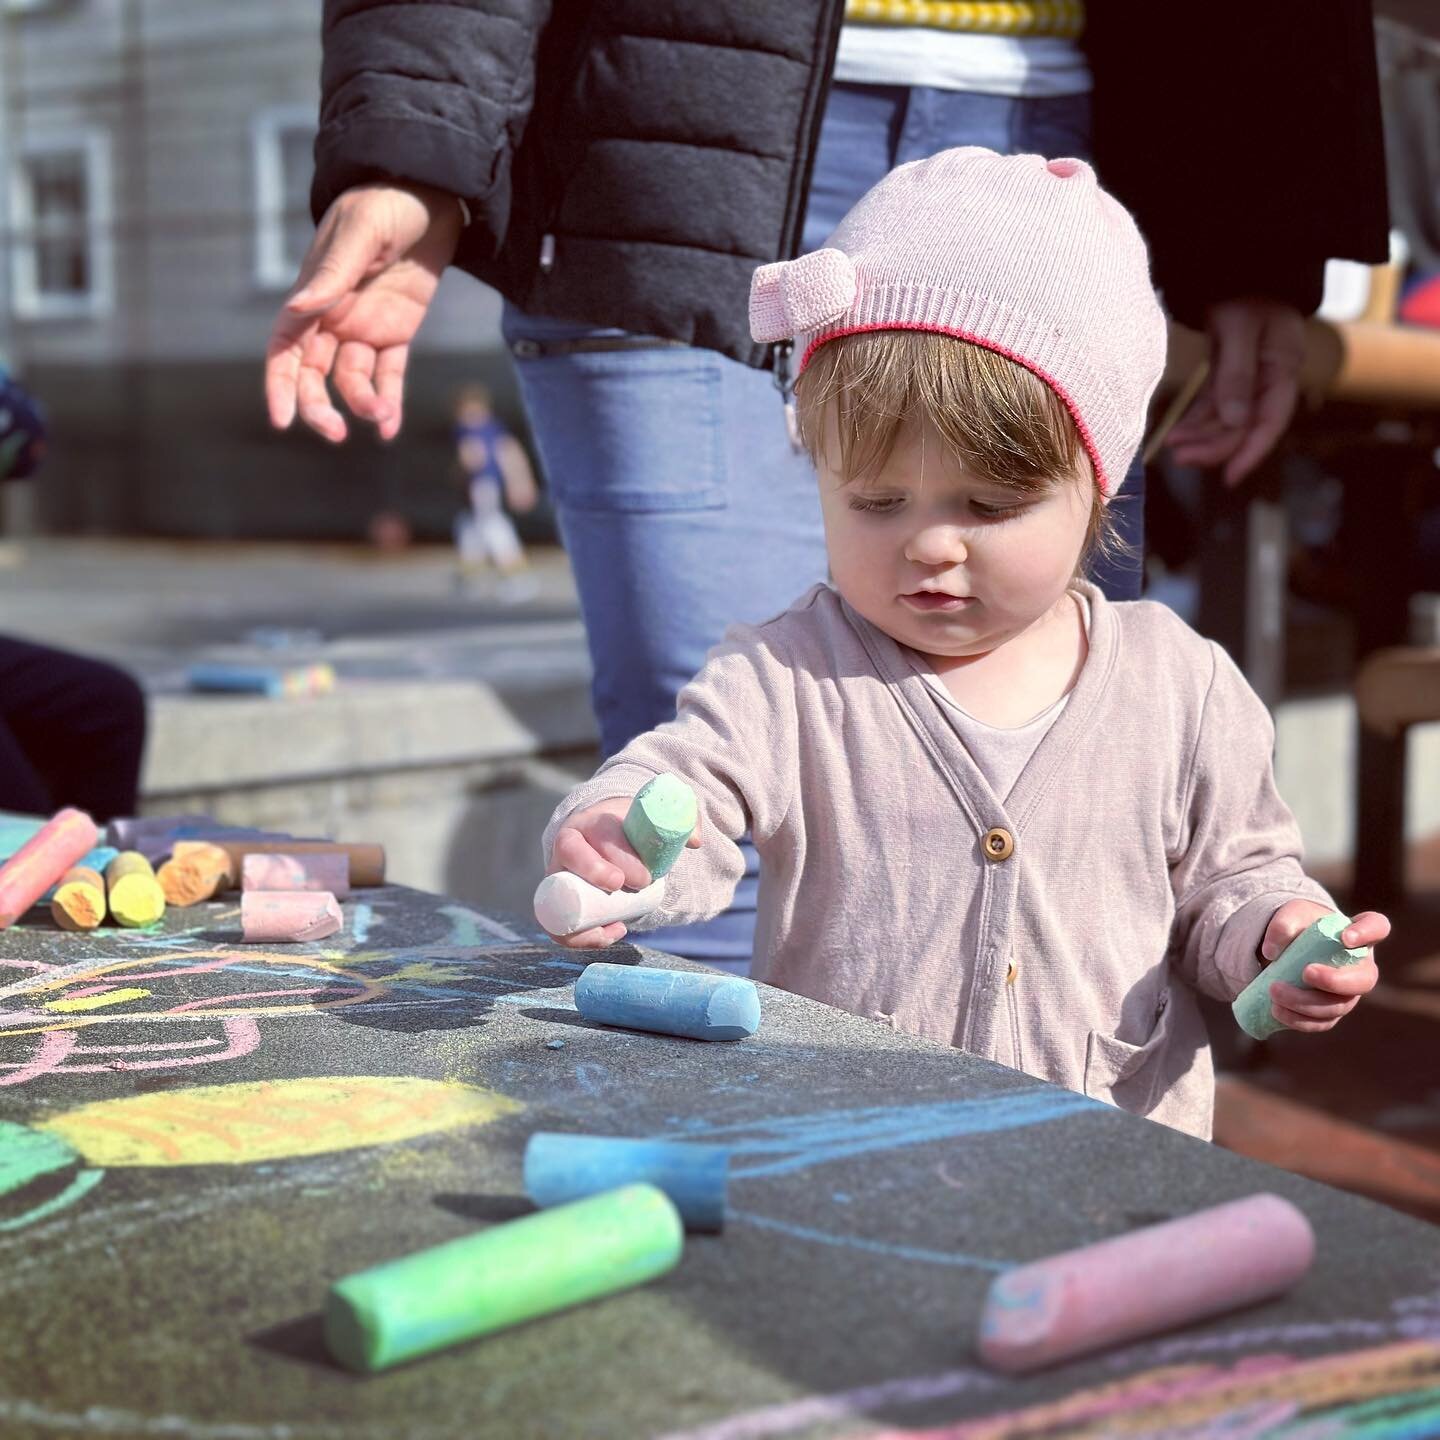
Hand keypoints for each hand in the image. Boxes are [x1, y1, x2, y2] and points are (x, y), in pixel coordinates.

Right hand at [265, 183, 461, 443]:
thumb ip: (332, 275)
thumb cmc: (387, 203)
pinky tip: (390, 429)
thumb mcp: (361, 233)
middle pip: (314, 373)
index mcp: (313, 293)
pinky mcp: (397, 331)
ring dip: (363, 403)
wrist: (431, 192)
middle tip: (335, 433)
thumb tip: (298, 308)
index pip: (285, 347)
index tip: (282, 419)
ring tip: (382, 417)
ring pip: (354, 378)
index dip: (279, 383)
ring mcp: (365, 326)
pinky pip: (390, 374)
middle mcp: (333, 316)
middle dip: (319, 406)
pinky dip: (390, 401)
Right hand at [544, 797, 701, 949]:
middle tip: (636, 888)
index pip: (596, 833)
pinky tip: (611, 934)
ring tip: (620, 925)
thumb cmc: (633, 833)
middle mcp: (568, 845)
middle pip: (571, 856)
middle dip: (600, 874)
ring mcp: (559, 874)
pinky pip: (558, 925)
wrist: (608, 840)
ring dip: (584, 916)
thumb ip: (681, 823)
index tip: (644, 878)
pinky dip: (580, 937)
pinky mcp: (558, 902)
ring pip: (555, 897)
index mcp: (593, 822)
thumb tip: (695, 842)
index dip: (618, 856)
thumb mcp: (656, 822)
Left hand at [1166, 298, 1305, 485]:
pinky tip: (1176, 434)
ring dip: (1201, 436)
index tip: (1229, 478)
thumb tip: (1234, 420)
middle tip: (1180, 458)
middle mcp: (1271, 377)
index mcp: (1283, 367)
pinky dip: (1197, 421)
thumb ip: (1236, 374)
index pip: (1271, 420)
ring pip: (1227, 420)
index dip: (1252, 452)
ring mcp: (1251, 377)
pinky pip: (1215, 407)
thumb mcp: (1239, 329)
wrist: (1234, 266)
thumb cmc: (1242, 291)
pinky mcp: (1230, 374)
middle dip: (1215, 446)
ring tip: (1172, 447)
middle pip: (1245, 425)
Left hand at [1259, 899, 1388, 1032]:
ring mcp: (1348, 992)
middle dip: (1336, 981)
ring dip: (1306, 1002)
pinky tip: (1277, 1010)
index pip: (1377, 927)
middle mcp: (1360, 966)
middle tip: (1306, 973)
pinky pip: (1321, 1022)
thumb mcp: (1288, 916)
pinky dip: (1298, 1019)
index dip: (1368, 933)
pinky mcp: (1330, 1011)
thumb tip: (1271, 951)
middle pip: (1364, 980)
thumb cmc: (1297, 926)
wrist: (1285, 948)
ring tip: (1275, 991)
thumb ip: (1281, 926)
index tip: (1345, 938)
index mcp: (1357, 933)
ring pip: (1339, 1006)